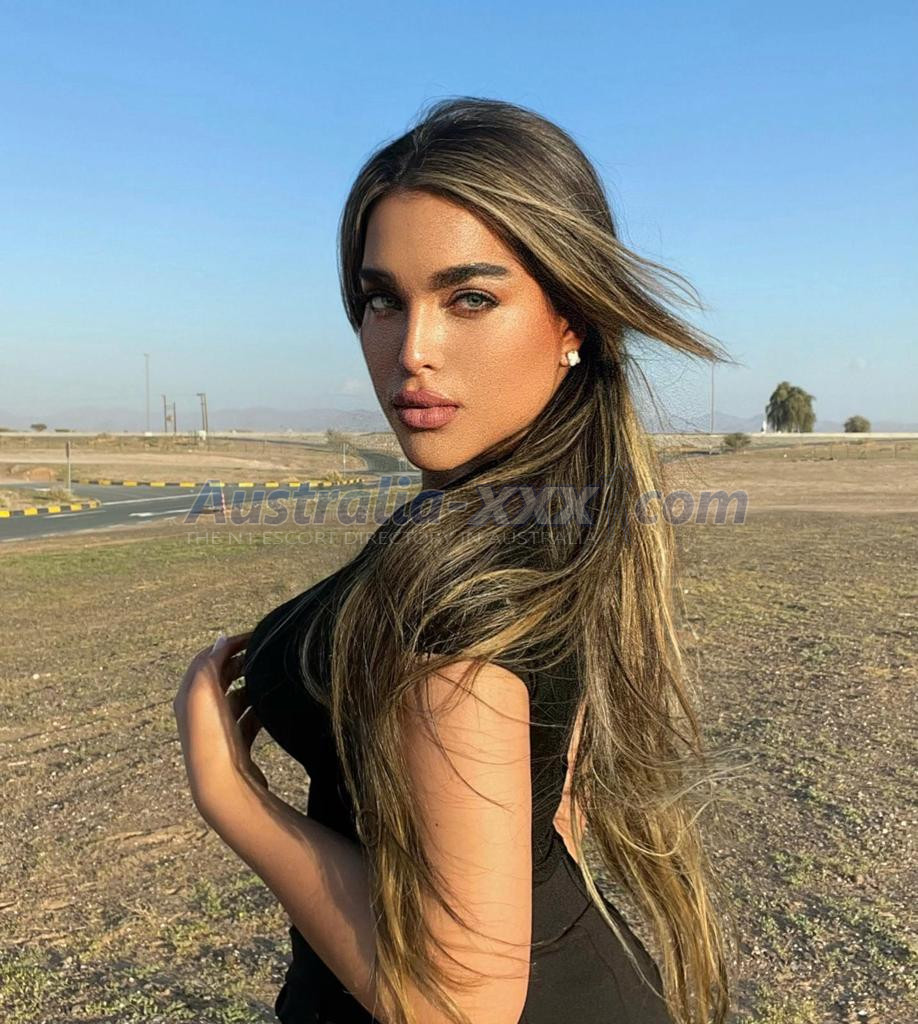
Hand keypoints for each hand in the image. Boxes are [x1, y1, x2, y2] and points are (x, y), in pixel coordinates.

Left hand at [173, 631, 268, 817]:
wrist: (222, 786)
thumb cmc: (212, 738)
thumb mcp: (205, 692)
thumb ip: (210, 662)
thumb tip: (221, 639)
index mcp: (189, 697)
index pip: (207, 659)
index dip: (229, 644)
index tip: (256, 635)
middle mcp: (199, 713)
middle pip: (221, 677)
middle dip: (241, 661)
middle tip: (266, 653)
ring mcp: (218, 730)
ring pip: (236, 697)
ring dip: (252, 685)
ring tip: (272, 677)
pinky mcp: (235, 746)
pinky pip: (248, 719)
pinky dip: (259, 709)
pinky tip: (273, 707)